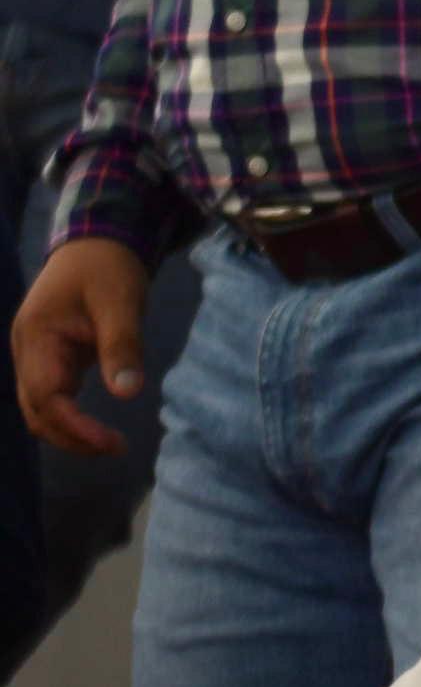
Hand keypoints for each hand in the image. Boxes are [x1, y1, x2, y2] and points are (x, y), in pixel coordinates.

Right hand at [13, 239, 151, 457]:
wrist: (97, 238)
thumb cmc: (108, 266)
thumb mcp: (121, 302)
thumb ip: (122, 346)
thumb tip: (128, 393)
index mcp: (37, 338)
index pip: (46, 397)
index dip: (74, 425)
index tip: (109, 442)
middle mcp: (27, 350)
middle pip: (36, 409)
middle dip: (70, 436)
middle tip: (114, 448)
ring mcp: (35, 353)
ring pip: (41, 405)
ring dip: (68, 428)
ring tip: (109, 442)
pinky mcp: (49, 354)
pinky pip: (52, 392)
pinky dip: (70, 412)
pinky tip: (96, 423)